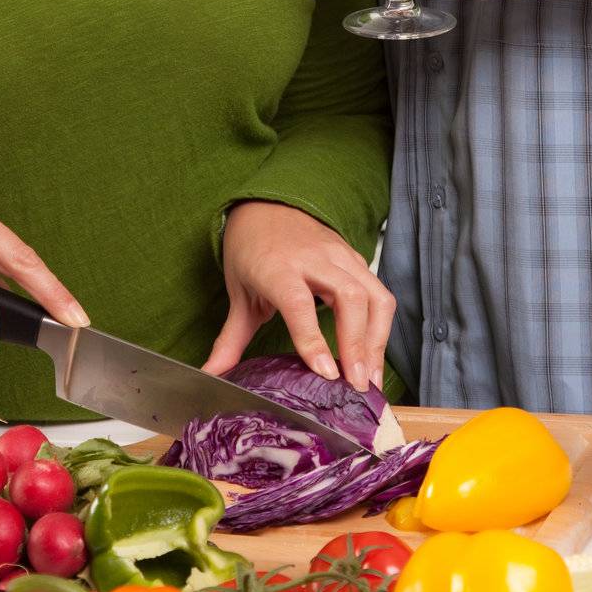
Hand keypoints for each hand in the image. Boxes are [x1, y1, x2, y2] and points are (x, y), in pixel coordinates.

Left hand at [201, 201, 394, 392]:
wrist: (265, 206)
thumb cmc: (251, 250)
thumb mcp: (238, 292)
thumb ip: (230, 338)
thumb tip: (212, 373)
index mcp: (277, 267)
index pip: (299, 303)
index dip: (314, 339)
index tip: (326, 372)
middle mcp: (314, 258)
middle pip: (349, 297)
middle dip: (358, 344)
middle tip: (355, 385)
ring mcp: (340, 255)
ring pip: (374, 296)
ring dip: (377, 340)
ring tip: (370, 378)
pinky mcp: (356, 258)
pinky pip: (379, 293)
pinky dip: (380, 328)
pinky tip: (372, 357)